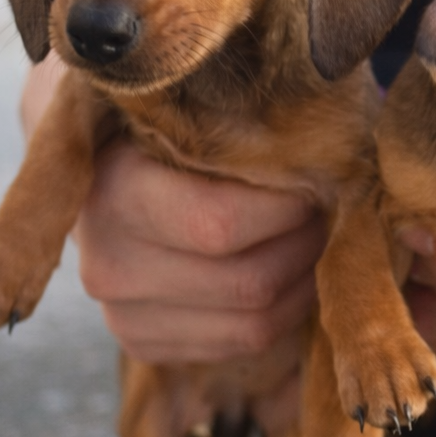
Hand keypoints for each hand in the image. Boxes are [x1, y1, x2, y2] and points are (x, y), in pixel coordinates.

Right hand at [20, 54, 326, 364]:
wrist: (107, 151)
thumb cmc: (170, 112)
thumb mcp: (195, 93)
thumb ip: (249, 116)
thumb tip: (329, 142)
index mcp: (112, 188)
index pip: (221, 224)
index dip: (292, 206)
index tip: (318, 175)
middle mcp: (105, 260)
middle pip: (249, 283)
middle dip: (308, 243)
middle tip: (326, 207)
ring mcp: (118, 310)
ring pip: (253, 323)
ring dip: (304, 280)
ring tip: (312, 234)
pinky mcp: (141, 341)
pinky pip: (240, 343)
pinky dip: (280, 310)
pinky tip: (284, 268)